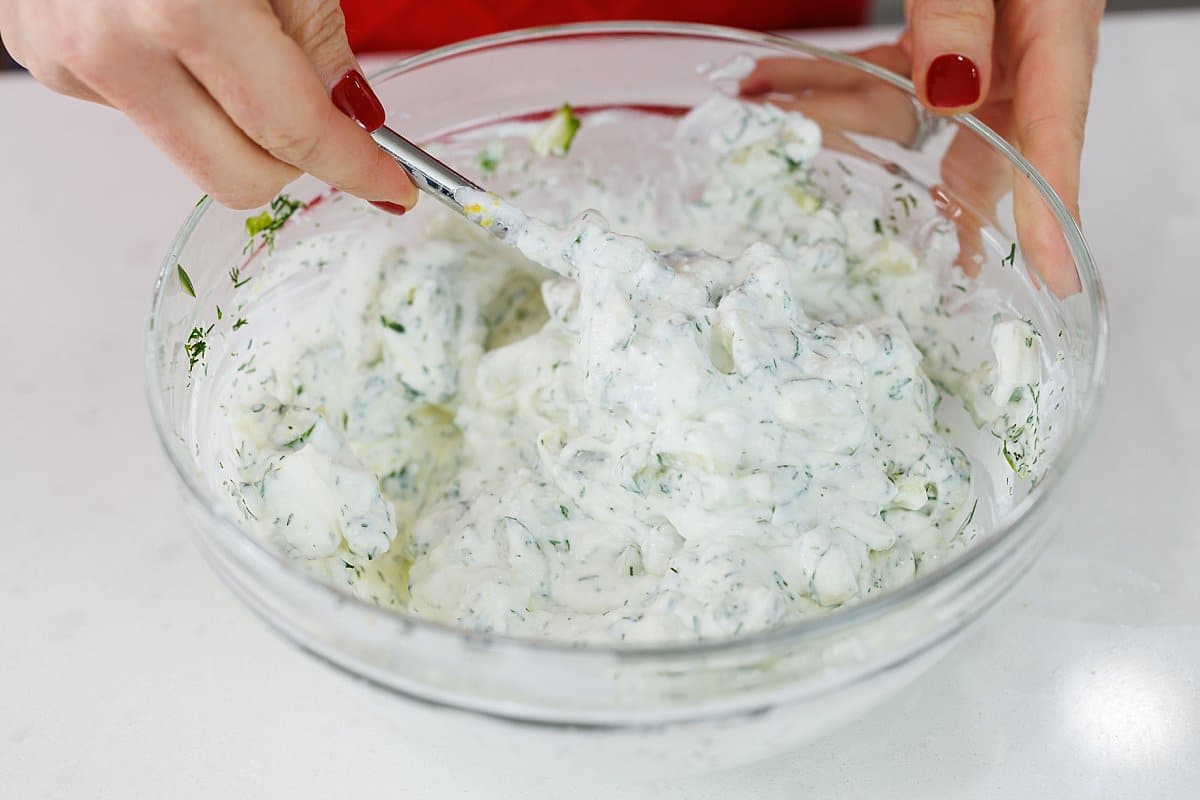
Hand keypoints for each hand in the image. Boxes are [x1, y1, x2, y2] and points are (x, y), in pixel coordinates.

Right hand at [0, 0, 416, 210]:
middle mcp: (110, 48)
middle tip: (315, 108)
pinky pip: (144, 112)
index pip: (291, 130)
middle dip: (291, 157)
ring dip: (230, 117)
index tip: (393, 186)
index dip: (355, 165)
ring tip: (223, 28)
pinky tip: (162, 19)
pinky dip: (176, 83)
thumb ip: (316, 34)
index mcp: (179, 10)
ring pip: (191, 151)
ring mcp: (66, 60)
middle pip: (236, 176)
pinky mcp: (44, 62)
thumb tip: (349, 115)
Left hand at [742, 0, 1104, 294]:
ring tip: (774, 133)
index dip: (1053, 205)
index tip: (1054, 274)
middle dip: (932, 202)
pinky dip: (827, 79)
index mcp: (1055, 25)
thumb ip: (962, 10)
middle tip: (903, 264)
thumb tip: (953, 87)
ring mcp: (980, 41)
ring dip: (839, 122)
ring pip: (913, 109)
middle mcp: (1020, 44)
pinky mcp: (940, 28)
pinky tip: (768, 85)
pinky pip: (883, 68)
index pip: (1058, 128)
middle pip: (984, 143)